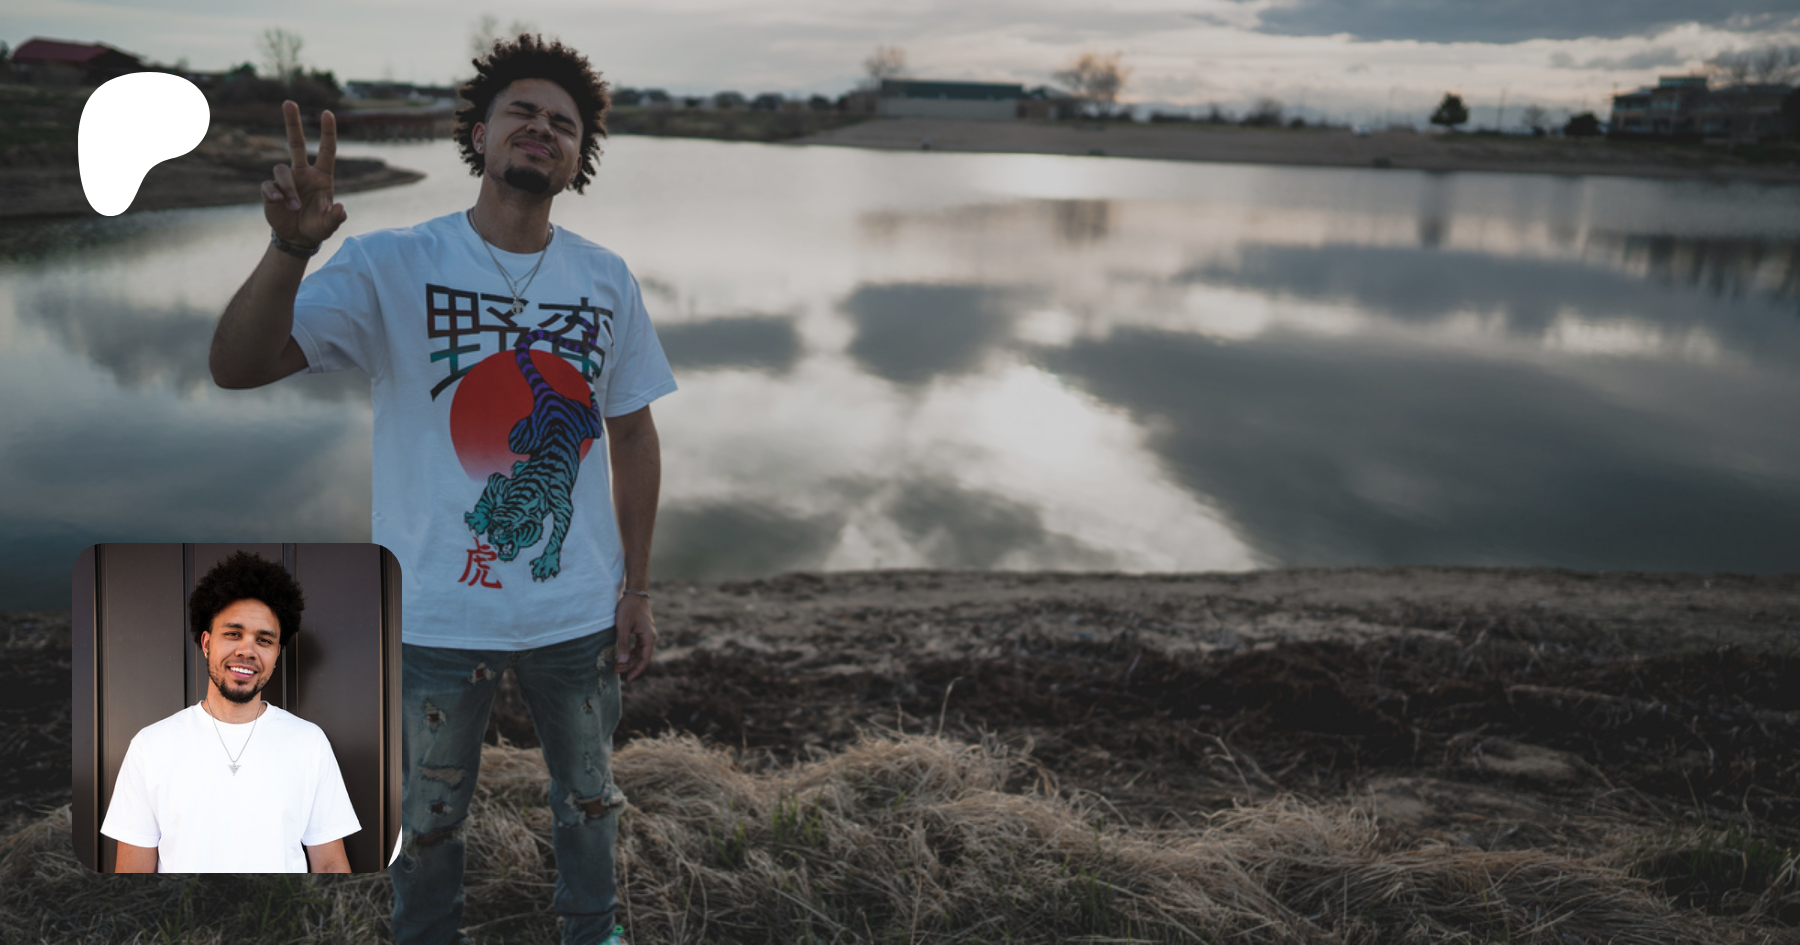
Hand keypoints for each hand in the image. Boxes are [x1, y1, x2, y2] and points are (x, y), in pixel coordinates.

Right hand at [262, 100, 346, 248]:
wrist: (298, 238)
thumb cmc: (317, 227)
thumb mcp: (329, 225)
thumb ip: (336, 218)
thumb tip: (341, 209)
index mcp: (322, 177)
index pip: (326, 151)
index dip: (328, 133)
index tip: (328, 113)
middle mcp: (303, 173)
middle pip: (296, 143)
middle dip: (292, 122)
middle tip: (289, 102)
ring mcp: (286, 181)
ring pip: (281, 170)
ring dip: (288, 188)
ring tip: (294, 207)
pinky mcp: (271, 191)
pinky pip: (268, 185)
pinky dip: (273, 193)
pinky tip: (278, 202)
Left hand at [614, 594, 656, 681]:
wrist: (634, 591)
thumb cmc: (629, 608)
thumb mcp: (623, 626)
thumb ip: (623, 644)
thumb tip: (622, 661)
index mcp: (648, 637)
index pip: (644, 659)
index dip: (636, 670)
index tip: (628, 679)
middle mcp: (650, 637)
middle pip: (641, 657)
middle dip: (629, 665)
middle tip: (615, 671)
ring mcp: (646, 633)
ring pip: (639, 651)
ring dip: (628, 658)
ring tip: (616, 664)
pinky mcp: (641, 629)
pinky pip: (637, 645)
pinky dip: (629, 651)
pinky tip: (621, 654)